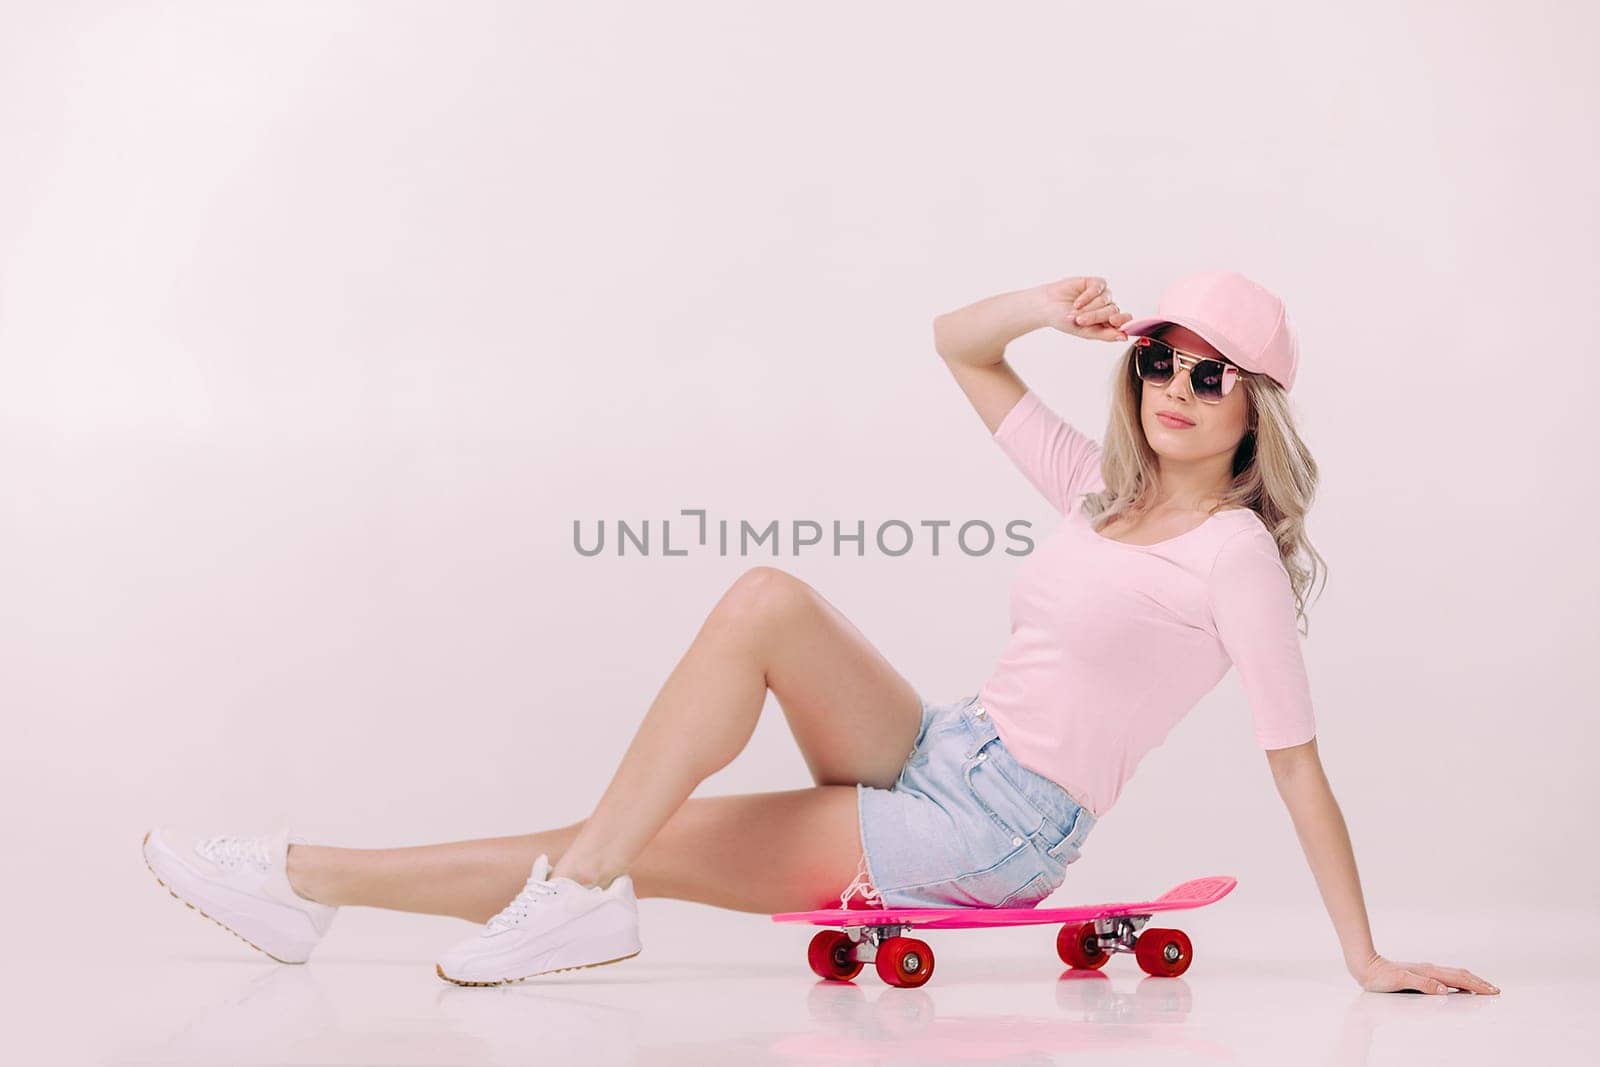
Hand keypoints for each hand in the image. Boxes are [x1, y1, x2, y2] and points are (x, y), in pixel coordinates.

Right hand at [1036, 275, 1132, 341]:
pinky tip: (1077, 301)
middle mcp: (1107, 309)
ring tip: (1075, 310)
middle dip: (1096, 316)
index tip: (1113, 321)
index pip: (1125, 321)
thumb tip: (1124, 338)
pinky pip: (1099, 288)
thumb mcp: (1084, 331)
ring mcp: (1102, 296)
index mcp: (1107, 323)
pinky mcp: (1095, 284)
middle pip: (1114, 311)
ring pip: (1107, 300)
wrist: (1047, 307)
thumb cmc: (1064, 321)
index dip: (1122, 321)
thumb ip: (1105, 335)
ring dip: (1090, 307)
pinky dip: (1088, 295)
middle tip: (1080, 320)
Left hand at [1350, 951, 1499, 995]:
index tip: (1492, 991)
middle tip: (1495, 990)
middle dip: (1479, 983)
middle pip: (1460, 975)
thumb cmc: (1380, 976)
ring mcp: (1426, 971)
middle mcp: (1430, 969)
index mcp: (1429, 971)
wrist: (1366, 966)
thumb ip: (1422, 984)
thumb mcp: (1401, 981)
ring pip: (1454, 975)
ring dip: (1471, 981)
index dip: (1477, 985)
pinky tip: (1459, 987)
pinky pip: (1446, 978)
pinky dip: (1458, 982)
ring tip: (1483, 988)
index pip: (1459, 978)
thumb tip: (1444, 988)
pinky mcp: (1421, 974)